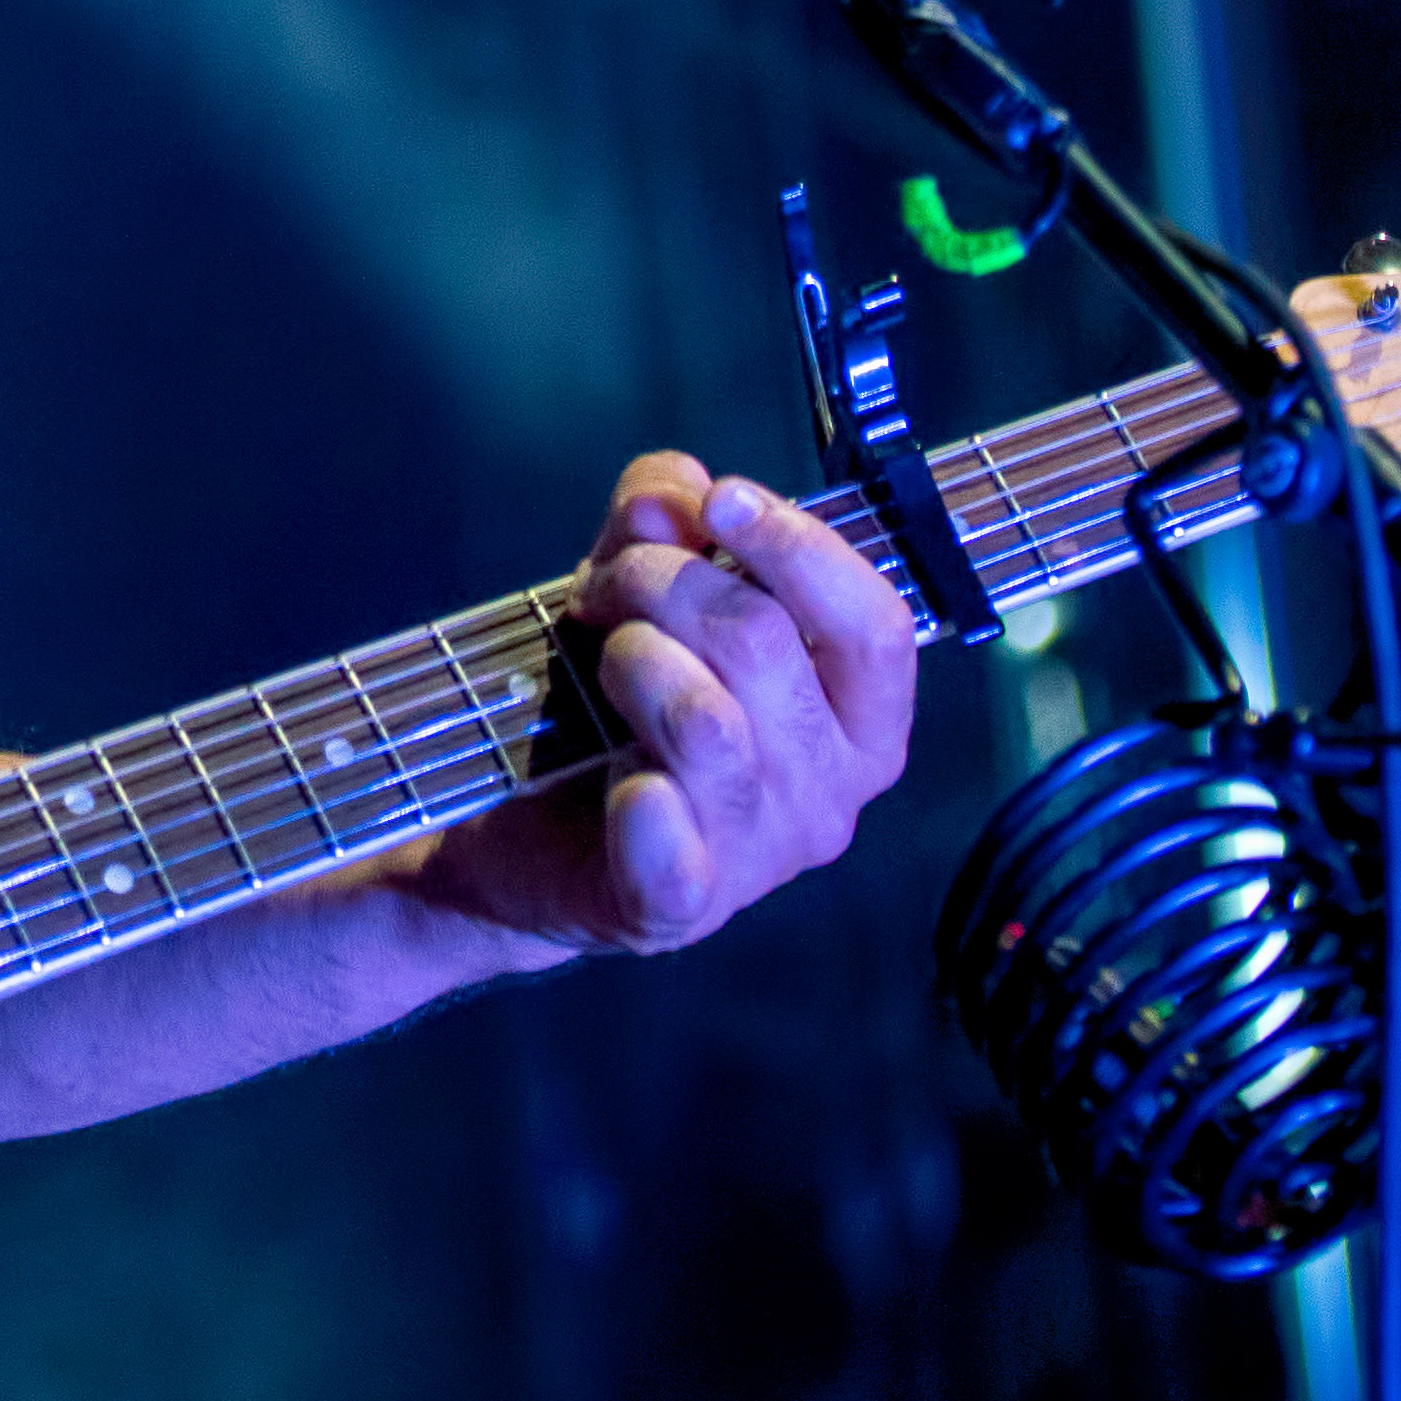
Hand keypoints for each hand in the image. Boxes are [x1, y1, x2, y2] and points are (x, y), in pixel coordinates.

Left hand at [416, 454, 918, 955]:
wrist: (525, 832)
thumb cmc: (613, 700)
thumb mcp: (639, 584)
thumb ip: (662, 519)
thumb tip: (673, 493)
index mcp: (859, 720)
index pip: (875, 626)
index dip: (802, 548)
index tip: (722, 501)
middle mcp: (830, 797)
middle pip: (766, 647)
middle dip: (665, 581)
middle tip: (604, 584)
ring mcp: (759, 859)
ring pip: (707, 722)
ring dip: (631, 656)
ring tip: (598, 655)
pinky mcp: (677, 907)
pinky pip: (670, 846)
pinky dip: (638, 804)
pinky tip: (619, 782)